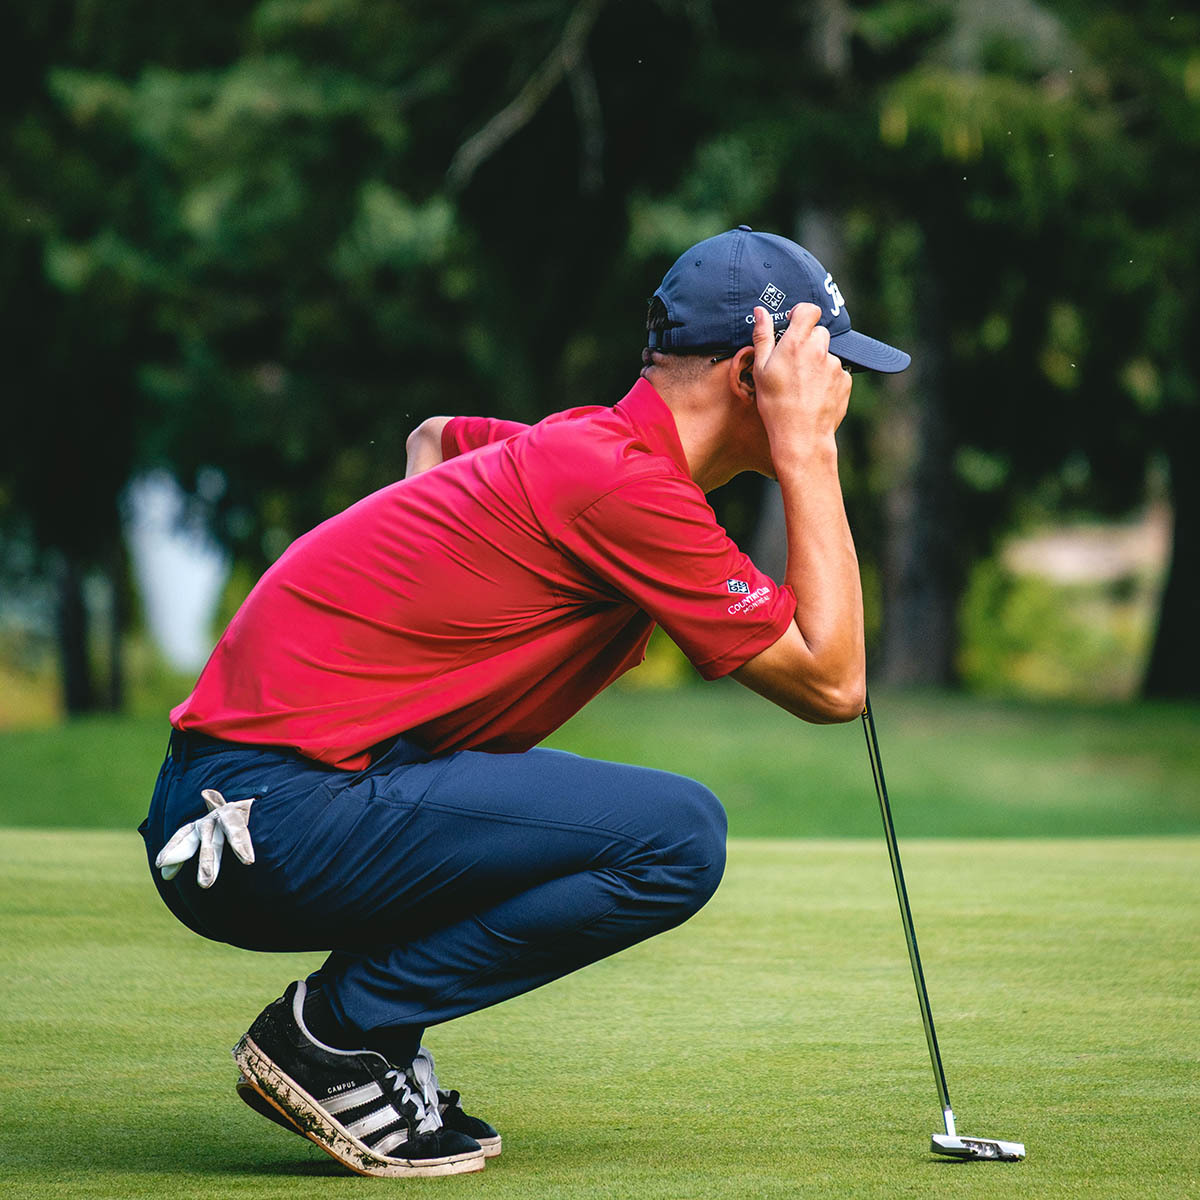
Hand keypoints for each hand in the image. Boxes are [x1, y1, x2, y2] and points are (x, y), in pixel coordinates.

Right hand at [750, 302, 851, 464]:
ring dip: (817, 363)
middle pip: (819, 333)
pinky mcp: (845, 381)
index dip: (802, 314)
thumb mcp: (760, 369)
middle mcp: (819, 350)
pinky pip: (836, 373)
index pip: (809, 310)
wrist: (801, 436)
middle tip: (794, 364)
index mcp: (796, 343)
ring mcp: (835, 365)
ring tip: (802, 387)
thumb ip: (762, 336)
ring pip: (827, 355)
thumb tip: (760, 311)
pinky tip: (814, 396)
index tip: (794, 324)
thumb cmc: (775, 404)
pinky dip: (827, 380)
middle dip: (808, 342)